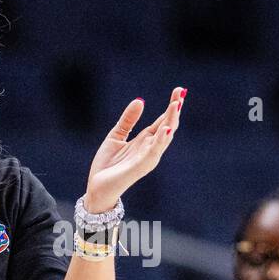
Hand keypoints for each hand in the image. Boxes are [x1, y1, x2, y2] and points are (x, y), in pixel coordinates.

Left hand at [84, 87, 184, 212]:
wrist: (97, 188)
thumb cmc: (107, 165)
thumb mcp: (116, 135)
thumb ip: (128, 120)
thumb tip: (140, 100)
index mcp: (145, 141)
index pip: (163, 121)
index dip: (171, 106)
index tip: (179, 90)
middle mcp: (150, 148)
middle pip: (167, 126)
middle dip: (175, 110)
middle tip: (181, 92)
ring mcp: (147, 158)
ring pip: (164, 138)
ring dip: (171, 121)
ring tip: (176, 105)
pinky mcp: (140, 167)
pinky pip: (153, 152)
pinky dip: (160, 141)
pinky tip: (166, 130)